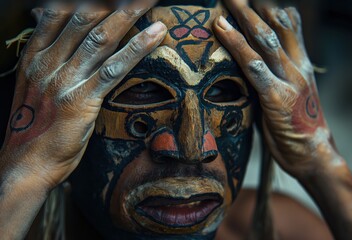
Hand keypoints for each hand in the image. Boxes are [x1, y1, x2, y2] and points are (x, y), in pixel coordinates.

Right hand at [0, 1, 166, 188]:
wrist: (27, 163)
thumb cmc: (35, 126)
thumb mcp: (33, 85)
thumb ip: (47, 56)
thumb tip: (52, 29)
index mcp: (34, 56)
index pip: (58, 12)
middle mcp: (48, 61)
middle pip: (85, 18)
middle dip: (114, 2)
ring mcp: (65, 80)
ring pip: (101, 37)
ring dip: (129, 14)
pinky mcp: (82, 100)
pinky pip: (114, 68)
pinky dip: (137, 48)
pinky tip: (156, 33)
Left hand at [213, 0, 340, 178]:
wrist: (314, 154)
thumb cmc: (297, 127)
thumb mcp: (289, 95)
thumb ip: (274, 78)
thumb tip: (252, 70)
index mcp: (301, 65)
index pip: (290, 27)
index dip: (271, 11)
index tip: (253, 1)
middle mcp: (297, 67)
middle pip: (275, 28)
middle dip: (252, 10)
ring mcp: (288, 80)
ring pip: (266, 41)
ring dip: (244, 21)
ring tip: (225, 6)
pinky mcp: (277, 97)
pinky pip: (255, 68)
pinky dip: (238, 48)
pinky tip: (223, 33)